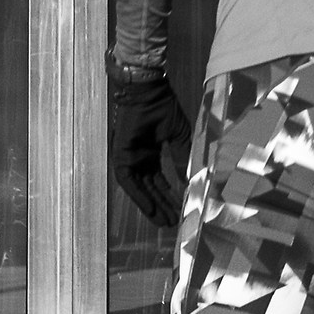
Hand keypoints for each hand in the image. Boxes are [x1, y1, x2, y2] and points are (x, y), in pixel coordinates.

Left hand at [110, 73, 191, 229]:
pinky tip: (150, 209)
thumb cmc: (162, 107)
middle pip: (152, 189)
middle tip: (175, 223)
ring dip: (152, 206)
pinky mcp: (121, 157)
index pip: (161, 181)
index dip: (171, 196)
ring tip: (164, 221)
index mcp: (151, 153)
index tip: (182, 210)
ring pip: (141, 189)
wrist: (148, 91)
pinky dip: (139, 196)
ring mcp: (129, 159)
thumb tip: (193, 179)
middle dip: (163, 206)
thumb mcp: (179, 137)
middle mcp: (140, 159)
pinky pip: (129, 183)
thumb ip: (183, 158)